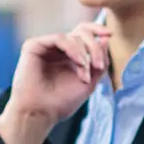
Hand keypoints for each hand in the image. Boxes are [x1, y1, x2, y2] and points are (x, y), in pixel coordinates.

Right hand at [0, 23, 110, 143]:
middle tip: (99, 66)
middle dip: (94, 47)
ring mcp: (45, 46)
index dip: (97, 29)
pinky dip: (73, 49)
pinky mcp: (34, 46)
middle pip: (81, 32)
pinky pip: (60, 38)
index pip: (83, 34)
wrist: (41, 114)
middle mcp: (57, 48)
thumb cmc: (61, 102)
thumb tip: (106, 38)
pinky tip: (79, 63)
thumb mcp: (89, 82)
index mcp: (69, 55)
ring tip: (85, 76)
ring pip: (73, 36)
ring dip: (84, 55)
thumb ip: (99, 61)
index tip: (110, 35)